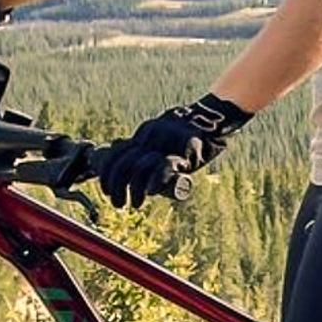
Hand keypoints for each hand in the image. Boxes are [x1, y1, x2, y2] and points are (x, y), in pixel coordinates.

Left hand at [94, 93, 251, 207]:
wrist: (215, 117)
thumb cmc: (188, 135)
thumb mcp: (163, 138)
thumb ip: (147, 150)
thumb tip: (126, 164)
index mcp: (144, 134)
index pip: (116, 153)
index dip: (107, 174)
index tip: (107, 190)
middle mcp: (151, 137)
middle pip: (123, 163)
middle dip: (115, 187)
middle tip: (117, 203)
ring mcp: (168, 143)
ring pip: (139, 167)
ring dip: (133, 190)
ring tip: (134, 204)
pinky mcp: (185, 152)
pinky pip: (164, 166)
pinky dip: (154, 182)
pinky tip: (151, 191)